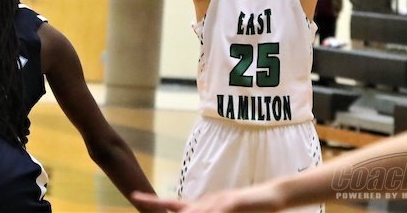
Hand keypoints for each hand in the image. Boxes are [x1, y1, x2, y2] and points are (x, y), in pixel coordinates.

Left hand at [131, 187, 281, 212]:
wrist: (272, 195)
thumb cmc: (248, 208)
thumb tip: (191, 212)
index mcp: (203, 205)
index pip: (172, 204)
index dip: (153, 202)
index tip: (134, 197)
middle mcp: (207, 201)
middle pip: (182, 210)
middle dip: (162, 208)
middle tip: (142, 200)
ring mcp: (219, 200)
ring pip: (196, 212)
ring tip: (189, 208)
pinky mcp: (232, 203)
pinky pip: (216, 211)